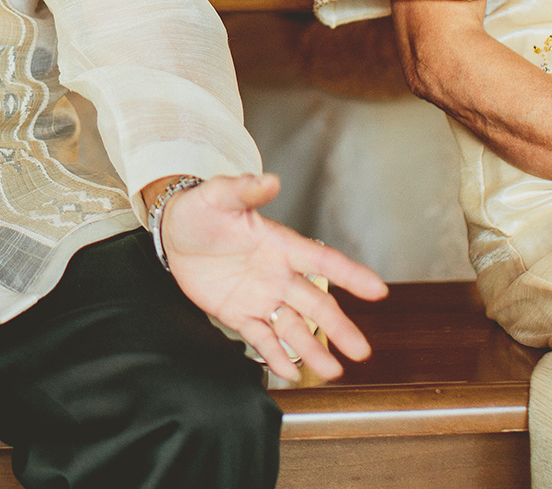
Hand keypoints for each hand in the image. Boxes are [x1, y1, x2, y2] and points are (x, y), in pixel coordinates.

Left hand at [158, 173, 387, 381]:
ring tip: (332, 373)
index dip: (350, 274)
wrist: (173, 233)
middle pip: (316, 304)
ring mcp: (261, 297)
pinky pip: (261, 338)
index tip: (377, 290)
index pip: (323, 260)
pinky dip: (275, 355)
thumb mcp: (220, 196)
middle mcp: (278, 274)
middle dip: (339, 328)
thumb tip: (269, 179)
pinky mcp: (239, 314)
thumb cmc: (202, 210)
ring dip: (313, 349)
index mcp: (281, 245)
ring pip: (293, 327)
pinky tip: (290, 372)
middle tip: (361, 351)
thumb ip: (246, 190)